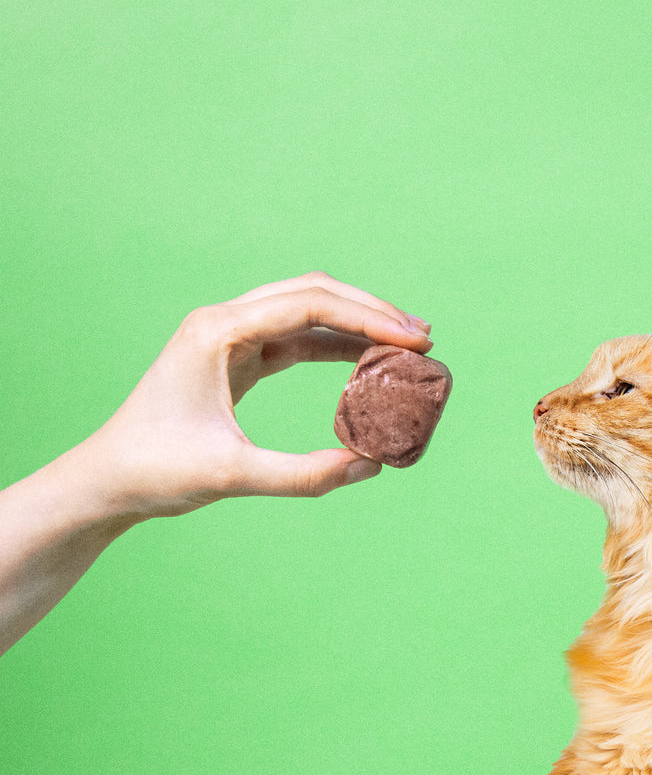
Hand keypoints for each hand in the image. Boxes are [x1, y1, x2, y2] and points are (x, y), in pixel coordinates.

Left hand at [81, 272, 432, 517]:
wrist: (107, 480)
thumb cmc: (156, 472)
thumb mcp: (232, 476)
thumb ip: (303, 474)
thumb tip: (369, 465)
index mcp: (218, 330)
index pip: (309, 305)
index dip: (368, 320)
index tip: (413, 341)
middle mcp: (226, 321)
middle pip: (314, 293)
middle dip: (371, 312)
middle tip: (422, 336)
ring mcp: (232, 335)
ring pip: (308, 310)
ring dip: (357, 324)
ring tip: (408, 344)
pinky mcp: (238, 356)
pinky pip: (298, 338)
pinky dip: (336, 345)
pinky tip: (368, 362)